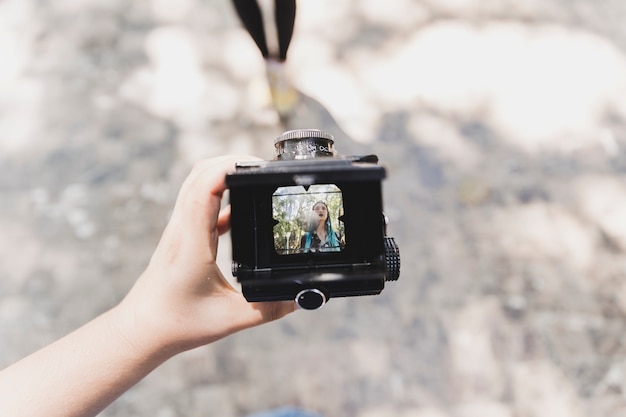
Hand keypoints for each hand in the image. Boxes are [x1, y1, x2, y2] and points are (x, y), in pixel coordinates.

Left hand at [113, 155, 295, 354]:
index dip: (230, 167)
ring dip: (224, 173)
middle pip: (200, 174)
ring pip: (198, 183)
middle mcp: (183, 229)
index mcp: (192, 243)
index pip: (205, 187)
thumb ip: (269, 308)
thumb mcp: (230, 319)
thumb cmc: (178, 323)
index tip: (258, 165)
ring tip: (255, 179)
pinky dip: (221, 195)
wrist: (143, 329)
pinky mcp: (183, 235)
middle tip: (264, 168)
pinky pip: (201, 202)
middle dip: (233, 161)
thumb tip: (301, 296)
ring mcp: (180, 229)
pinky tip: (242, 208)